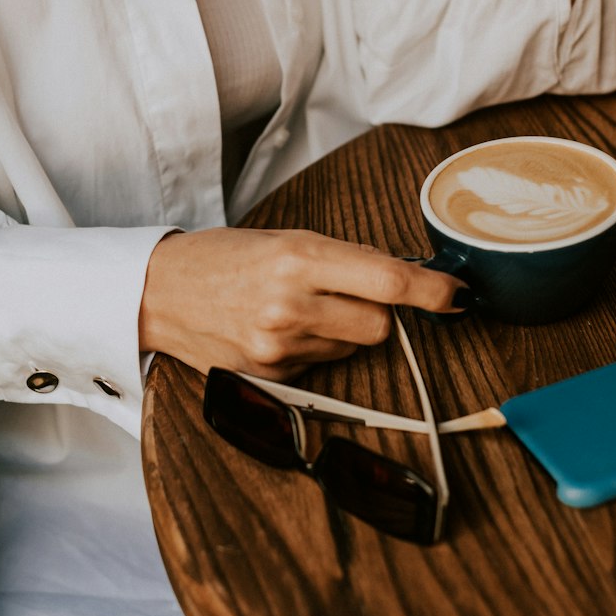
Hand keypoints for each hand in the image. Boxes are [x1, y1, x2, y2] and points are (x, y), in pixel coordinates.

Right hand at [139, 227, 466, 378]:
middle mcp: (290, 305)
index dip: (429, 290)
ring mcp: (278, 347)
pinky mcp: (269, 377)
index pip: (385, 280)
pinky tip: (279, 330)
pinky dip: (314, 350)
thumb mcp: (285, 238)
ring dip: (342, 332)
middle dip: (377, 313)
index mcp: (298, 258)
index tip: (455, 294)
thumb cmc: (224, 257)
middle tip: (348, 295)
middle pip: (379, 325)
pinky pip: (321, 367)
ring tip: (298, 309)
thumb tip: (403, 276)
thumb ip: (343, 258)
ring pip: (352, 349)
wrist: (161, 292)